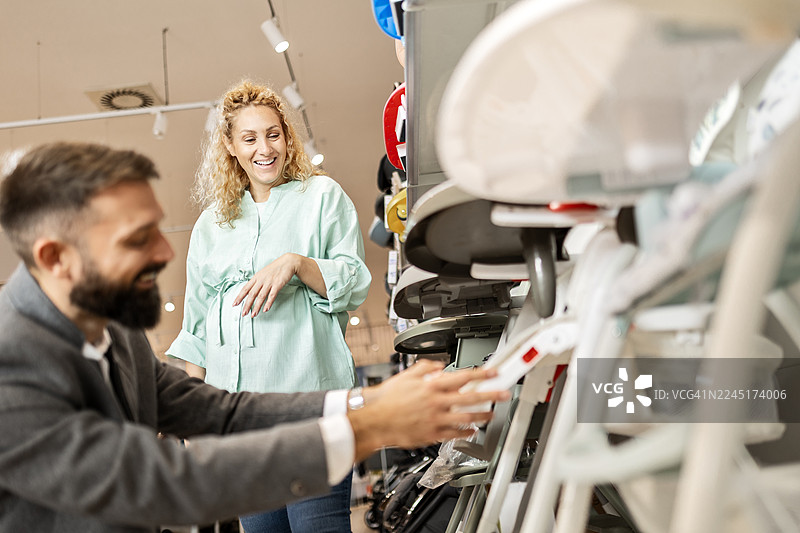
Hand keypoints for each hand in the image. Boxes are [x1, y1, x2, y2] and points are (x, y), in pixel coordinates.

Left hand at [233, 253, 299, 316]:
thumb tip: (251, 291)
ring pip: (261, 296)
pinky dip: (268, 303)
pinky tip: (265, 309)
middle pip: (252, 294)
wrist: (287, 262)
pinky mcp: (278, 284)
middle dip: (247, 305)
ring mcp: (269, 282)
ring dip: (257, 306)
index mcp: (256, 277)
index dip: (239, 297)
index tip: (234, 304)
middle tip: (243, 314)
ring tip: (253, 315)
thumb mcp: (263, 273)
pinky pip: (272, 295)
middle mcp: (261, 280)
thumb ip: (257, 282)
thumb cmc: (275, 269)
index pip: (245, 288)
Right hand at [348, 360, 510, 460]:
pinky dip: (465, 433)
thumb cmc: (387, 399)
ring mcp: (435, 419)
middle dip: (490, 395)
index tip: (494, 373)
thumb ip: (425, 368)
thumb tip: (439, 366)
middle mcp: (436, 402)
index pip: (462, 377)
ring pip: (465, 418)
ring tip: (491, 415)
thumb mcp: (406, 375)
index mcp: (431, 386)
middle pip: (470, 398)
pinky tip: (471, 431)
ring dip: (481, 416)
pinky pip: (453, 434)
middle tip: (503, 394)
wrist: (374, 419)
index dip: (481, 374)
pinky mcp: (431, 434)